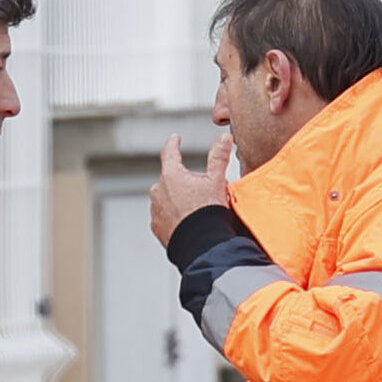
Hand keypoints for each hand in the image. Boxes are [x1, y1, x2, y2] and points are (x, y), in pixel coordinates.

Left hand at [149, 133, 232, 248]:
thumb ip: (219, 157)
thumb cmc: (207, 211)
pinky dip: (175, 215)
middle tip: (203, 190)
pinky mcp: (157, 227)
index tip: (175, 139)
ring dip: (179, 199)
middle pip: (172, 179)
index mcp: (171, 176)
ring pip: (167, 198)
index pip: (169, 153)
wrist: (200, 244)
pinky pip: (166, 216)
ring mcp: (155, 210)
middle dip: (185, 181)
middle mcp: (158, 191)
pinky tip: (188, 220)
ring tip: (197, 208)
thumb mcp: (217, 180)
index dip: (173, 144)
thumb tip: (225, 137)